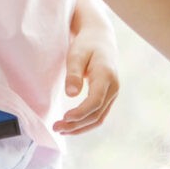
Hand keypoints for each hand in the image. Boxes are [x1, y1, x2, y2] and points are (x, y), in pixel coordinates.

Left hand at [56, 18, 120, 133]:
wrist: (100, 39)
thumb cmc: (86, 44)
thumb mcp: (76, 54)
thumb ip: (74, 74)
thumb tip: (71, 94)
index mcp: (106, 76)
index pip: (95, 102)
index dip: (80, 113)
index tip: (64, 118)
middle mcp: (113, 88)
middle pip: (96, 114)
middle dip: (76, 124)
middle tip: (56, 127)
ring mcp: (112, 95)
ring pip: (98, 118)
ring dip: (80, 127)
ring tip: (61, 130)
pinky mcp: (108, 98)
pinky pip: (98, 115)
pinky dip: (85, 123)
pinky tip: (71, 125)